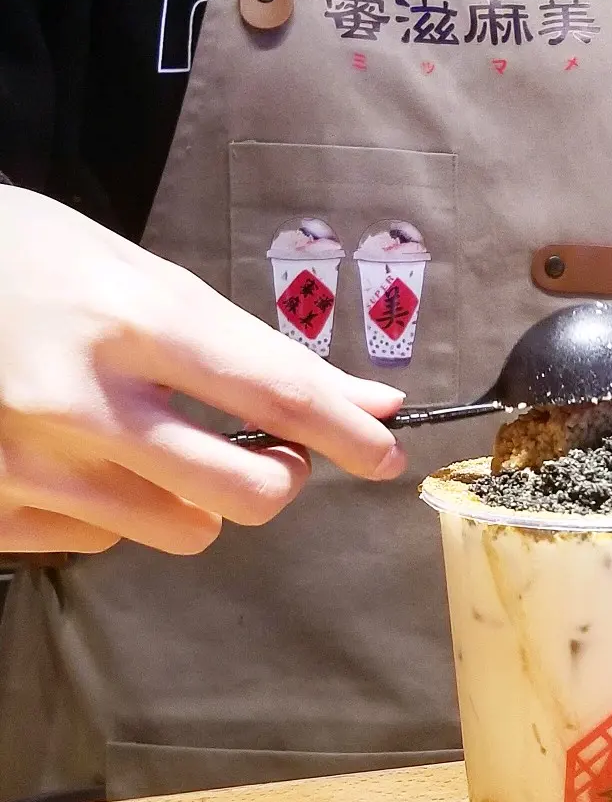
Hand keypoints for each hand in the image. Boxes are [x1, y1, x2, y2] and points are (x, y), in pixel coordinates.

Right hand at [0, 188, 404, 554]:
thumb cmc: (28, 260)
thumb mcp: (138, 274)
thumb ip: (252, 345)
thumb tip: (367, 401)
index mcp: (125, 317)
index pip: (271, 389)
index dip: (345, 432)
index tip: (385, 454)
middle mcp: (78, 396)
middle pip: (241, 490)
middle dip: (282, 479)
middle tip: (273, 454)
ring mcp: (29, 459)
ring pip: (183, 530)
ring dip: (199, 499)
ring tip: (161, 447)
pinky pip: (103, 540)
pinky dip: (119, 510)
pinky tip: (89, 460)